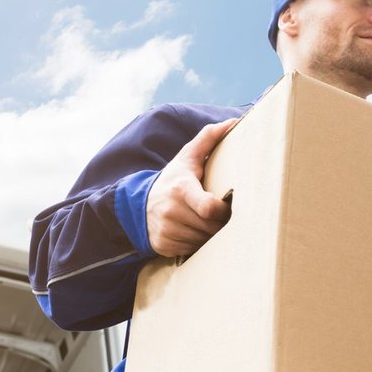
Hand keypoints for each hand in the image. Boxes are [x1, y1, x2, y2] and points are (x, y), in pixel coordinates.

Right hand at [146, 118, 236, 257]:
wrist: (138, 203)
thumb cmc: (172, 179)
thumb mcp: (187, 158)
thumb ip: (208, 139)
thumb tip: (233, 122)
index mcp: (181, 189)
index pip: (209, 208)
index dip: (222, 211)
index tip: (226, 205)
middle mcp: (171, 211)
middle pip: (210, 227)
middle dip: (220, 223)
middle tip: (222, 215)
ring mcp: (166, 230)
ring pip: (203, 241)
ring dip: (209, 235)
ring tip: (206, 223)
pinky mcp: (163, 245)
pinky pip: (191, 249)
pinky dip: (196, 243)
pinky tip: (193, 231)